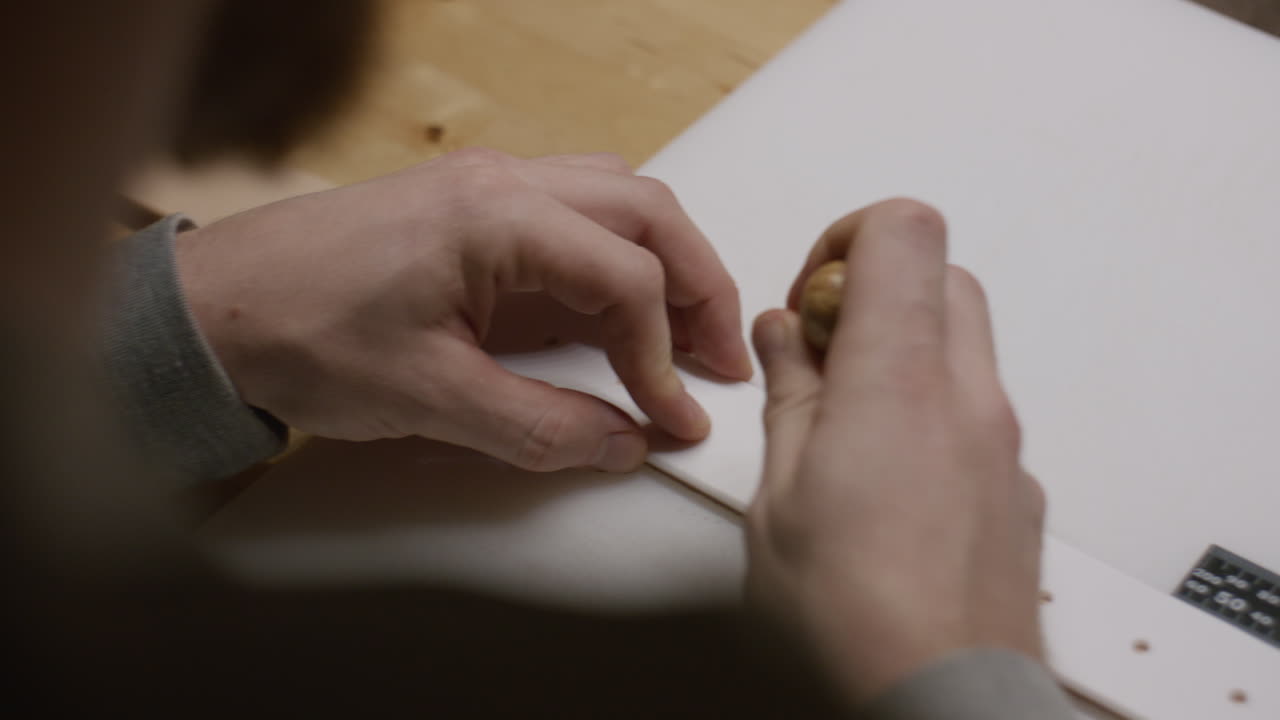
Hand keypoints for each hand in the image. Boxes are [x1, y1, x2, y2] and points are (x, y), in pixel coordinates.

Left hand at [174, 149, 751, 471]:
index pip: (627, 278)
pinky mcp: (470, 210)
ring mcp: (487, 187)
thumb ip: (542, 426)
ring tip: (684, 332)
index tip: (675, 418)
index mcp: (498, 216)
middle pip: (645, 214)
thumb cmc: (299, 335)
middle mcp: (503, 183)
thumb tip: (624, 441)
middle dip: (697, 286)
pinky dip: (616, 259)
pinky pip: (573, 215)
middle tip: (719, 358)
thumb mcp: (430, 399)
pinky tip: (617, 308)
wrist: (213, 313)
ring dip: (663, 263)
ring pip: (617, 202)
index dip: (664, 358)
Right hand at [746, 199, 1045, 702]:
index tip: (809, 296)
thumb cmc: (852, 615)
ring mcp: (1002, 443)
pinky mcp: (1018, 488)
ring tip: (846, 420)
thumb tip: (786, 338)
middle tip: (822, 353)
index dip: (846, 238)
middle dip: (876, 290)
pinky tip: (888, 474)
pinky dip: (935, 405)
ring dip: (905, 347)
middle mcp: (966, 397)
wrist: (942, 700)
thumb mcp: (778, 497)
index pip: (902, 230)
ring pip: (966, 339)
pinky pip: (979, 408)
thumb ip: (789, 396)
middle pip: (943, 274)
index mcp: (896, 380)